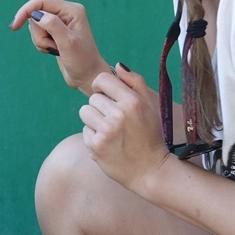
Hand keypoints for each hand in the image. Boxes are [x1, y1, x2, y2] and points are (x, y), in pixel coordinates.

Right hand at [9, 0, 108, 93]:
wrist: (87, 77)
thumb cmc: (82, 61)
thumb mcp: (68, 43)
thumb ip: (52, 25)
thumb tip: (35, 14)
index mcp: (71, 10)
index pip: (41, 1)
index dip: (25, 11)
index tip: (14, 27)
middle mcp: (65, 13)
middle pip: (36, 14)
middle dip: (38, 33)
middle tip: (51, 46)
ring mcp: (60, 22)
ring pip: (35, 25)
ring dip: (40, 40)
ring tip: (55, 50)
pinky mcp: (55, 32)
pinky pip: (38, 33)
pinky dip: (41, 44)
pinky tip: (53, 51)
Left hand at [78, 63, 169, 189]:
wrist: (149, 169)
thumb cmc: (150, 135)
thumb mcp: (149, 105)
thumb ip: (134, 82)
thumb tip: (117, 66)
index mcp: (132, 102)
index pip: (102, 79)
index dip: (102, 86)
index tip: (107, 95)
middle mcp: (118, 115)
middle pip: (92, 98)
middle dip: (101, 107)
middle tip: (115, 120)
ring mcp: (105, 131)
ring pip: (85, 112)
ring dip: (94, 120)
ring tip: (110, 130)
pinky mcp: (95, 146)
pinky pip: (85, 131)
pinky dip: (93, 136)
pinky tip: (108, 143)